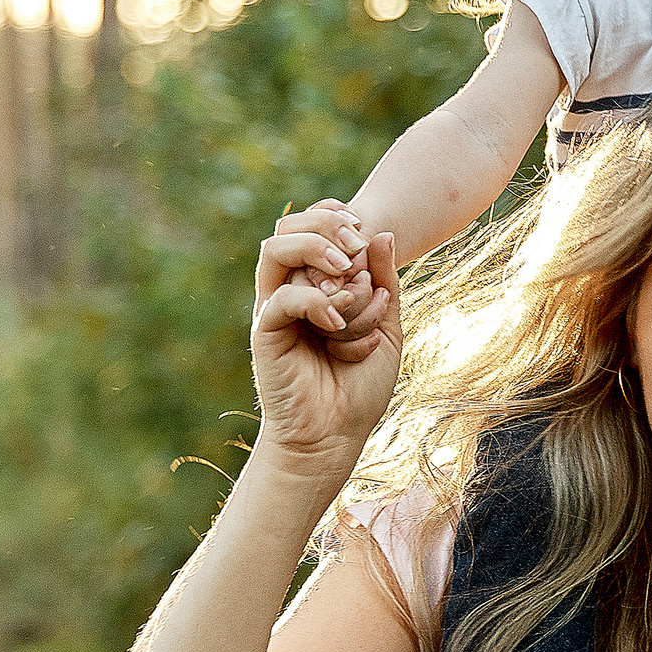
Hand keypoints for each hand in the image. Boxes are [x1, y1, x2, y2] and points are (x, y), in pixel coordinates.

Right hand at [252, 207, 404, 480]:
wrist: (335, 436)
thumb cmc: (359, 387)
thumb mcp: (386, 326)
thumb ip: (385, 281)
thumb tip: (384, 233)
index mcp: (317, 284)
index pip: (311, 226)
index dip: (334, 215)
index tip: (365, 231)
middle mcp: (290, 289)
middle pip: (289, 226)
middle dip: (326, 224)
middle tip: (357, 246)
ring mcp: (274, 308)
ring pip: (277, 249)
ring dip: (316, 249)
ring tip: (348, 271)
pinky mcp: (265, 331)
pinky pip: (283, 297)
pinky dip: (317, 301)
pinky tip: (339, 324)